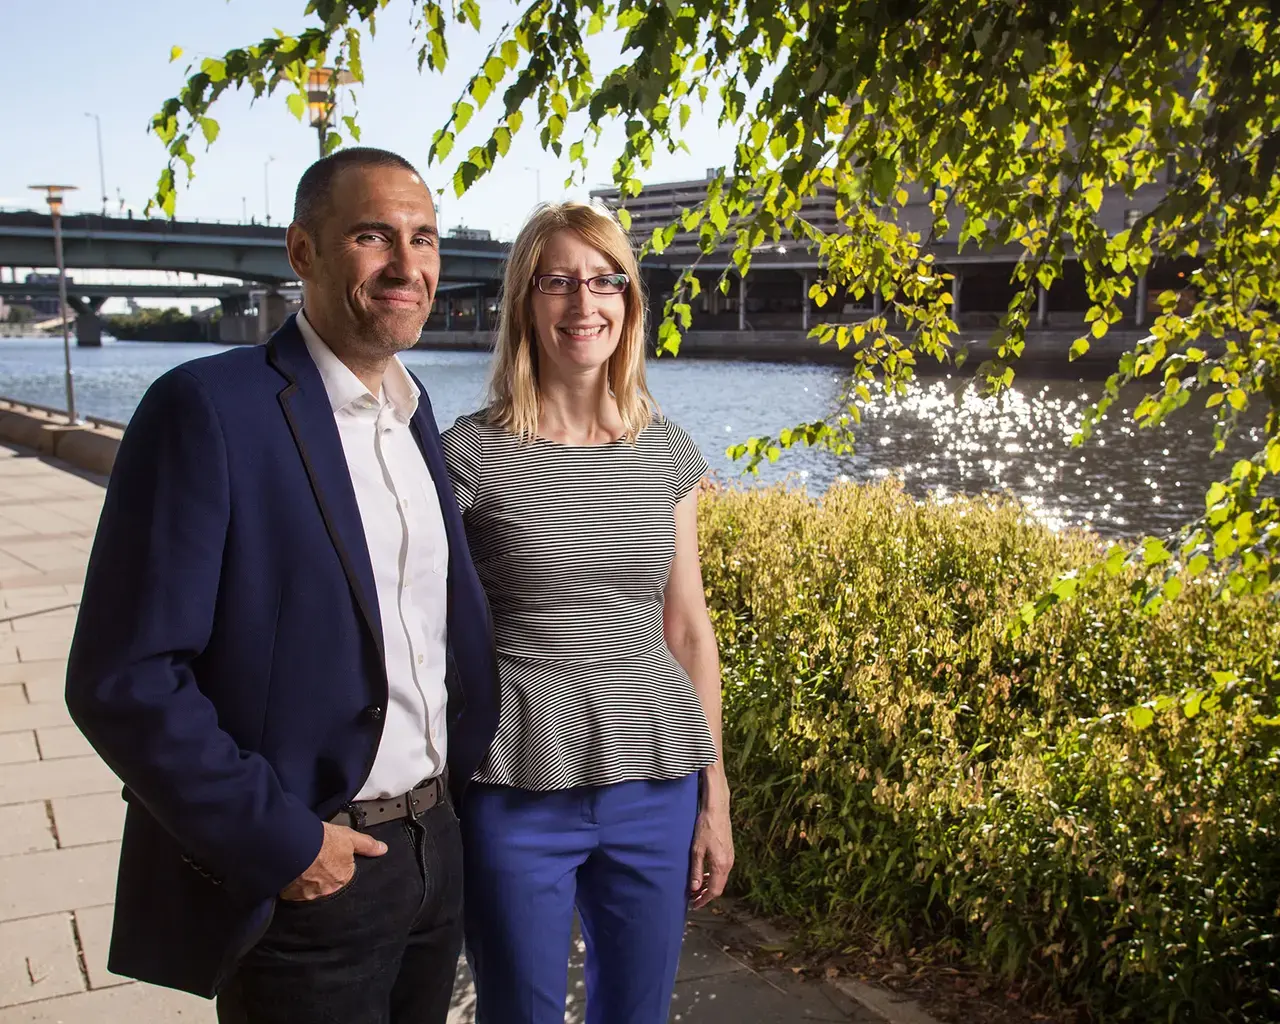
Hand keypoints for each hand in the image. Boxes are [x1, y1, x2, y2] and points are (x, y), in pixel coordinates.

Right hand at [279, 821, 386, 901]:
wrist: (292, 845)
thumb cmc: (321, 841)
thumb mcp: (349, 836)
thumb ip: (366, 845)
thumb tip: (383, 849)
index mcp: (343, 879)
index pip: (344, 875)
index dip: (337, 865)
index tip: (330, 859)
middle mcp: (327, 891)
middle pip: (327, 884)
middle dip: (323, 876)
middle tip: (317, 861)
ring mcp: (308, 895)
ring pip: (310, 889)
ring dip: (308, 880)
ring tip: (304, 866)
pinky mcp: (290, 896)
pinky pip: (294, 892)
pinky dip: (294, 884)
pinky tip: (293, 873)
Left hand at [689, 773, 733, 908]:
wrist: (717, 809)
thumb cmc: (705, 827)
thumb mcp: (696, 850)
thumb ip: (696, 870)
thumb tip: (694, 889)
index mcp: (720, 865)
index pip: (714, 890)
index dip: (704, 900)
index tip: (694, 905)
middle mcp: (728, 864)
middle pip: (719, 887)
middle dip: (706, 895)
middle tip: (693, 899)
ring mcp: (730, 858)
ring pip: (721, 879)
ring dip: (709, 886)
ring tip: (696, 889)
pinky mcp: (729, 852)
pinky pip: (722, 871)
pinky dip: (713, 877)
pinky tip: (704, 874)